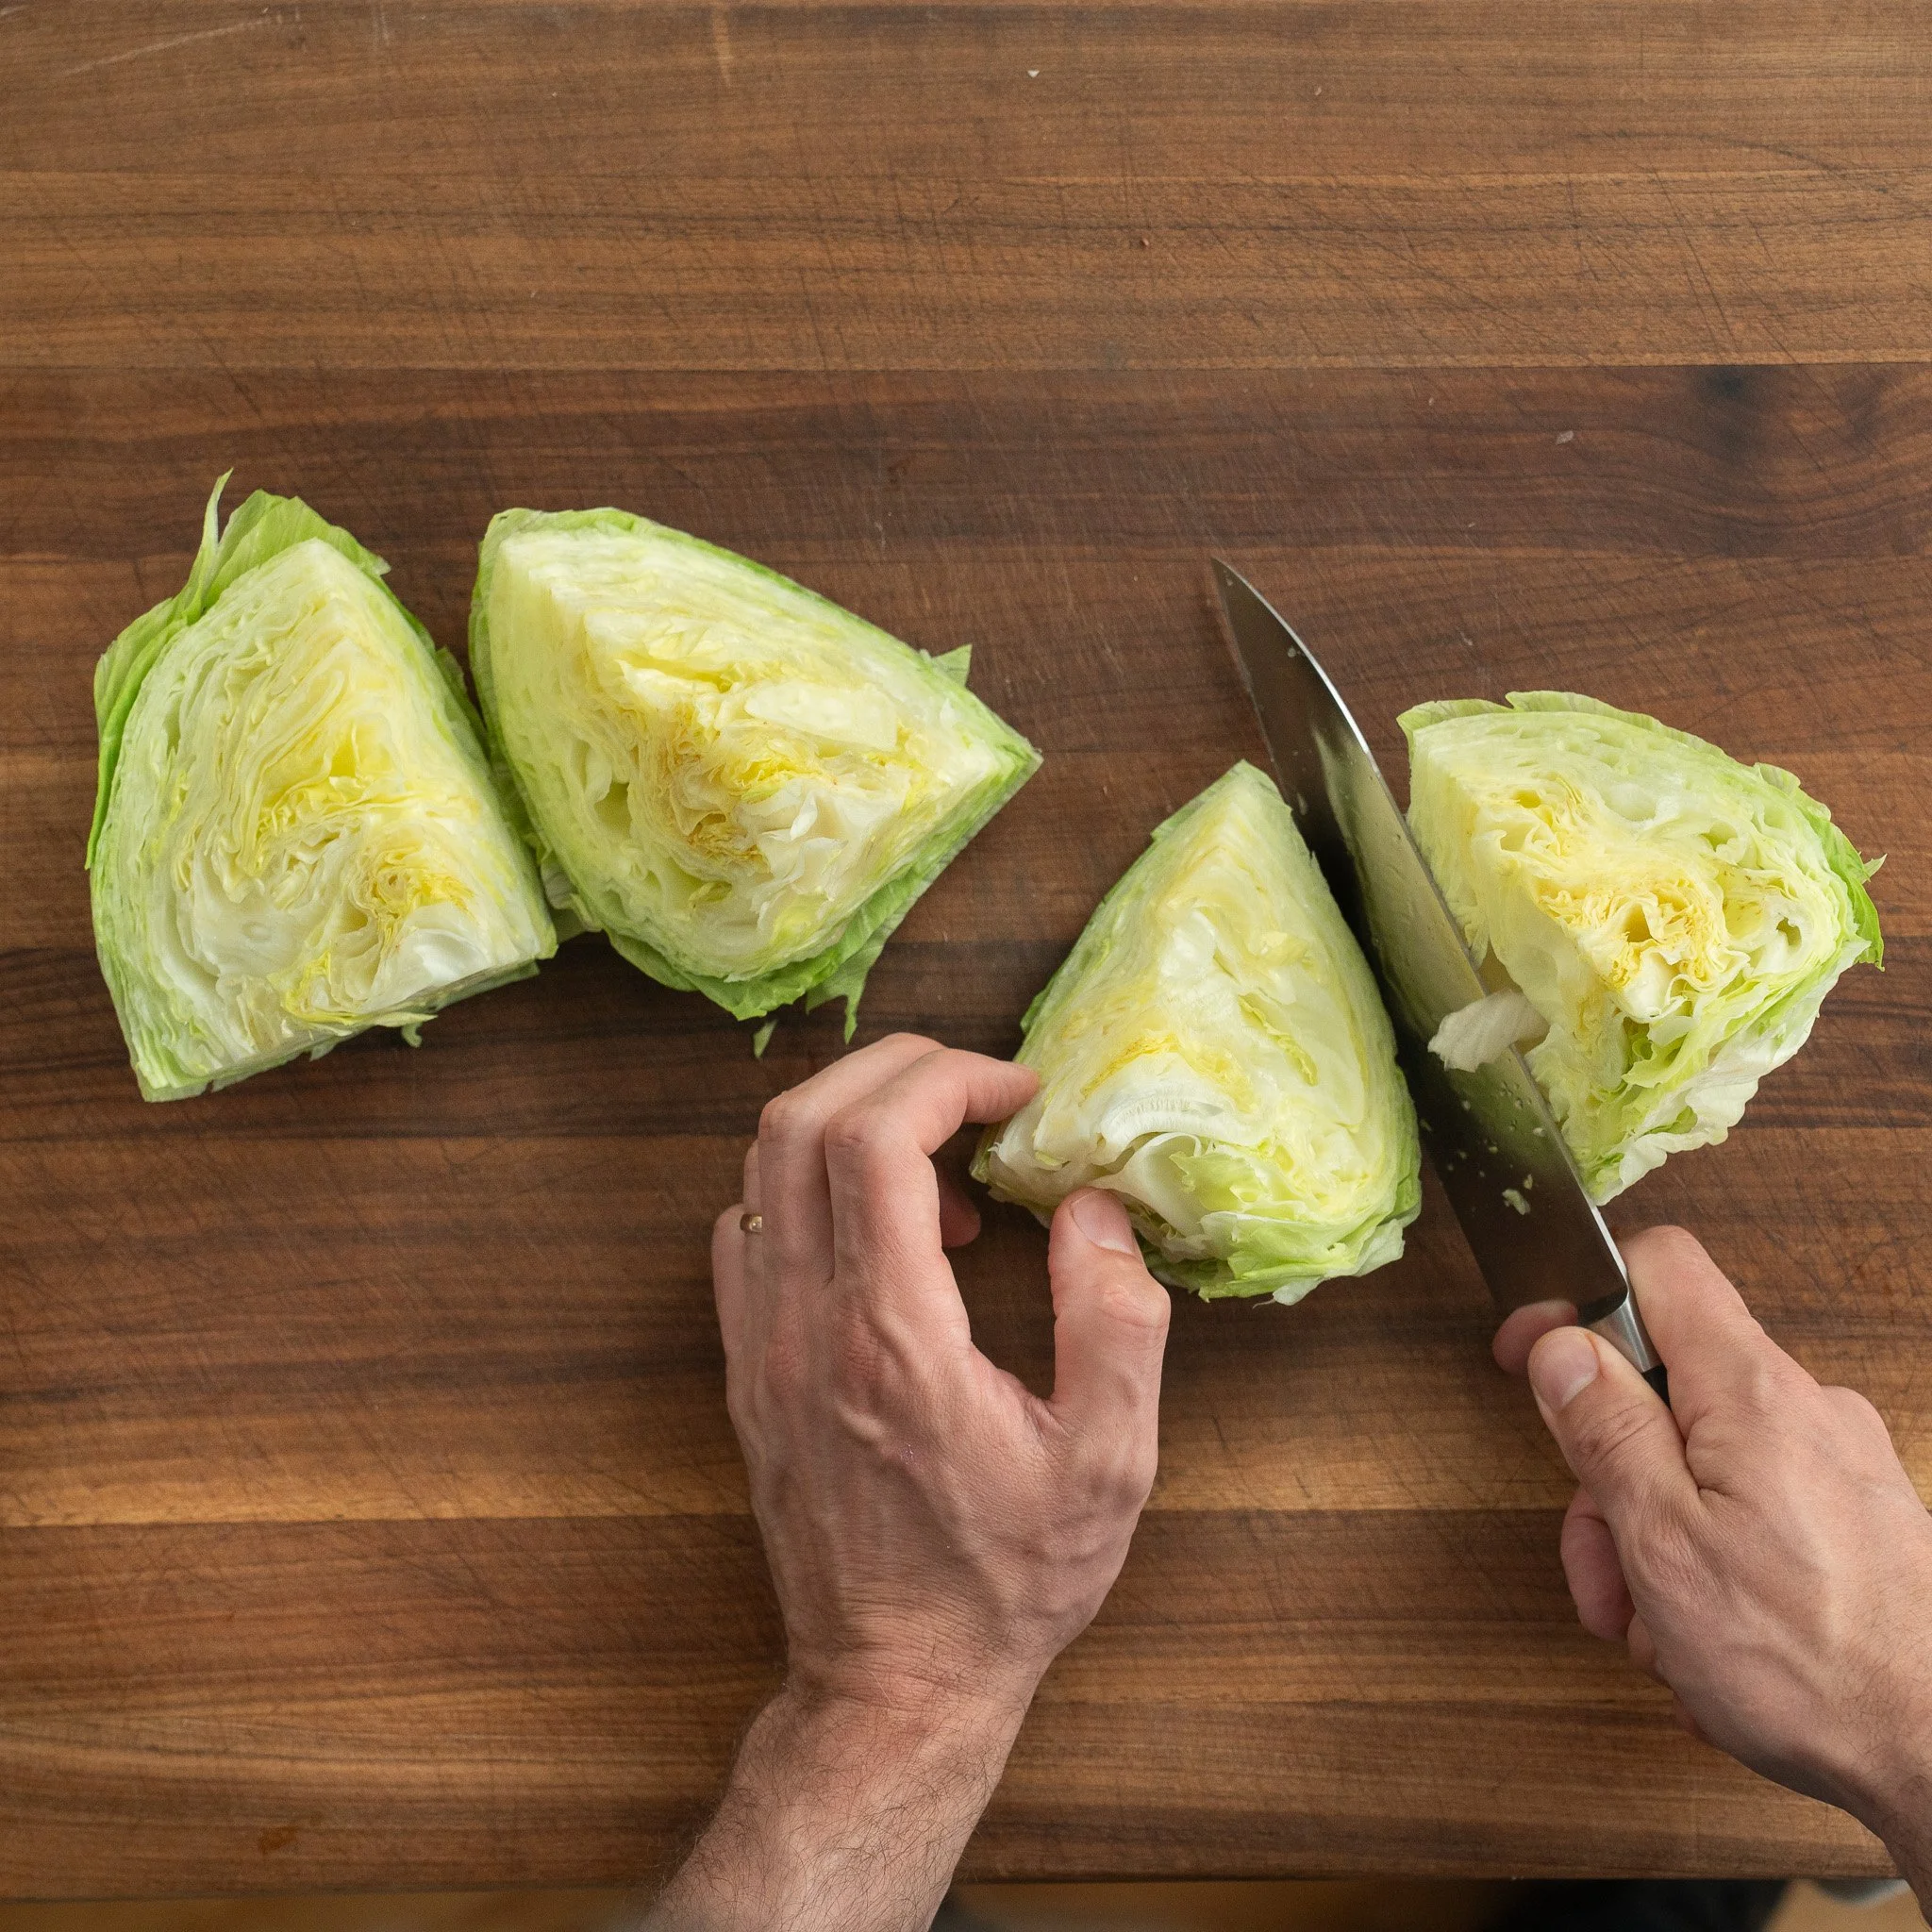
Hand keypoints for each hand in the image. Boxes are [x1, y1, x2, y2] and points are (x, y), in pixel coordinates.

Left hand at [649, 1034, 1170, 1931]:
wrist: (894, 1684)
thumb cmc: (1005, 1583)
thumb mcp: (1107, 1466)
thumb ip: (1117, 1324)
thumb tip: (1094, 1211)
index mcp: (892, 1337)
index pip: (873, 1139)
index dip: (947, 1080)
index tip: (1018, 1095)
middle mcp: (803, 1324)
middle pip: (799, 1122)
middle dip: (894, 1070)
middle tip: (978, 1091)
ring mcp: (759, 1345)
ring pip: (760, 1167)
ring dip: (850, 1123)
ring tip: (945, 1173)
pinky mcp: (746, 1369)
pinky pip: (746, 1228)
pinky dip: (809, 1187)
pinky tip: (884, 1233)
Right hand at [1495, 1227, 1931, 1896]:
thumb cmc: (1809, 1665)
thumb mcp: (1662, 1541)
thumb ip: (1605, 1429)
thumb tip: (1561, 1347)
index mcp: (1751, 1392)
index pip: (1659, 1267)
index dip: (1579, 1300)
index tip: (1533, 1358)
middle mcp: (1806, 1410)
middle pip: (1667, 1390)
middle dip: (1609, 1476)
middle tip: (1598, 1569)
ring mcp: (1839, 1467)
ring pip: (1704, 1465)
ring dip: (1653, 1542)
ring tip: (1656, 1636)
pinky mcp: (1859, 1524)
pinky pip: (1754, 1513)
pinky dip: (1711, 1566)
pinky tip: (1708, 1646)